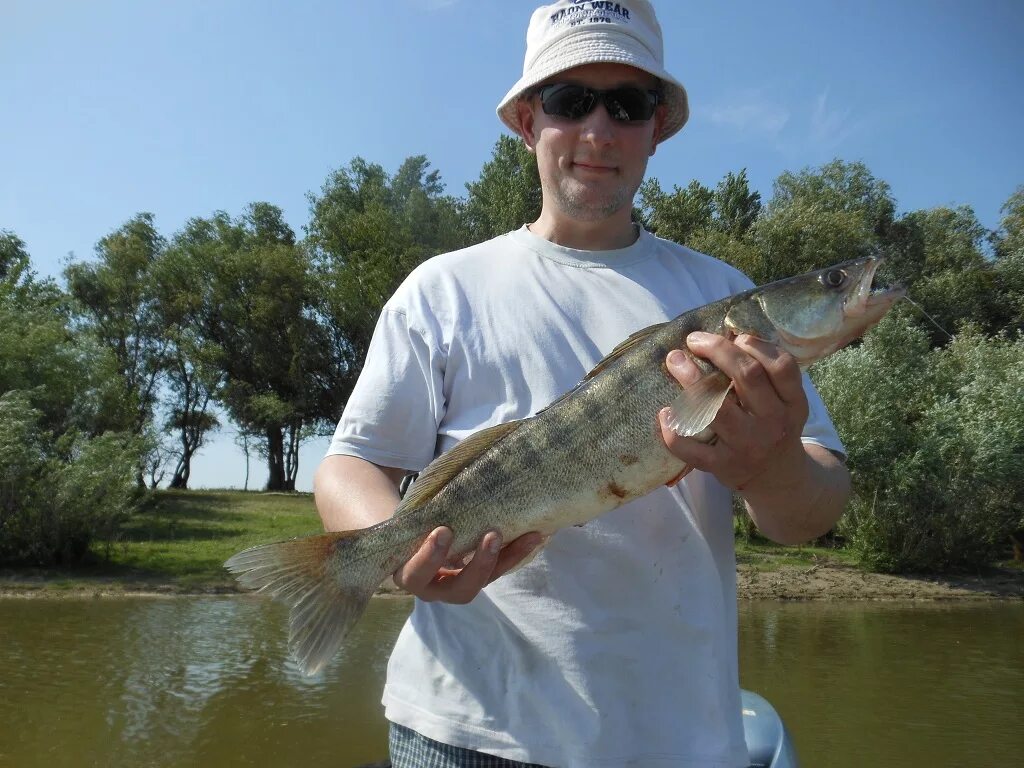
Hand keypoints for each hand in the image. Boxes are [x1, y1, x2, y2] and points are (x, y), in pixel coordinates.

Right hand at [393, 527, 544, 603]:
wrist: (407, 542)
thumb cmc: (404, 527)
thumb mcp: (404, 523)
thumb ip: (417, 514)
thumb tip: (438, 479)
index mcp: (408, 574)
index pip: (416, 573)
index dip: (430, 556)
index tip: (443, 530)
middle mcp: (434, 588)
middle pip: (459, 590)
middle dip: (478, 565)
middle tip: (492, 535)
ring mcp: (458, 585)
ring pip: (484, 582)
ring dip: (506, 559)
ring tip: (529, 536)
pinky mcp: (477, 577)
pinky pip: (498, 570)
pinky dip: (516, 553)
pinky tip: (536, 536)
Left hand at [659, 332, 809, 491]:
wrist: (779, 479)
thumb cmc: (774, 427)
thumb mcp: (785, 403)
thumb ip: (766, 375)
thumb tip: (727, 334)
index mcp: (792, 403)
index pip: (781, 366)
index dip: (756, 344)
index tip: (734, 334)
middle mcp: (773, 423)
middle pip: (747, 376)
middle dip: (717, 349)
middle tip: (694, 340)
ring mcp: (748, 447)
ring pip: (714, 407)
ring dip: (690, 378)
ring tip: (674, 360)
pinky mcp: (724, 467)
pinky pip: (692, 448)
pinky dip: (673, 430)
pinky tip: (665, 413)